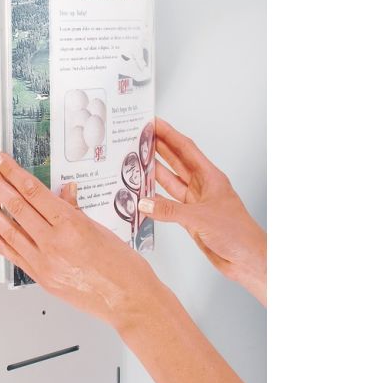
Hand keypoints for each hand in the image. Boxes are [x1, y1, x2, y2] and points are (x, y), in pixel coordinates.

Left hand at [0, 152, 160, 327]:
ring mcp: (45, 263)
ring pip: (9, 231)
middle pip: (17, 207)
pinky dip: (0, 243)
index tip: (1, 161)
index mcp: (71, 225)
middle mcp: (54, 243)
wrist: (130, 302)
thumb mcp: (101, 228)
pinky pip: (15, 257)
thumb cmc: (124, 268)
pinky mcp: (42, 279)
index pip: (33, 191)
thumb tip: (63, 193)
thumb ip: (76, 211)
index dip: (13, 172)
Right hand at [138, 118, 266, 305]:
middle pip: (176, 161)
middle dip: (158, 148)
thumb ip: (170, 211)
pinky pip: (168, 204)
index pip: (185, 149)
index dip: (169, 134)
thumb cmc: (237, 233)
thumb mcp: (200, 218)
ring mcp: (195, 202)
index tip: (153, 122)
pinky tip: (142, 197)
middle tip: (138, 137)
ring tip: (135, 162)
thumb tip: (145, 203)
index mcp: (210, 177)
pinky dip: (155, 201)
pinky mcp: (190, 219)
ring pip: (170, 182)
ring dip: (154, 173)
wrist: (247, 260)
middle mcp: (202, 186)